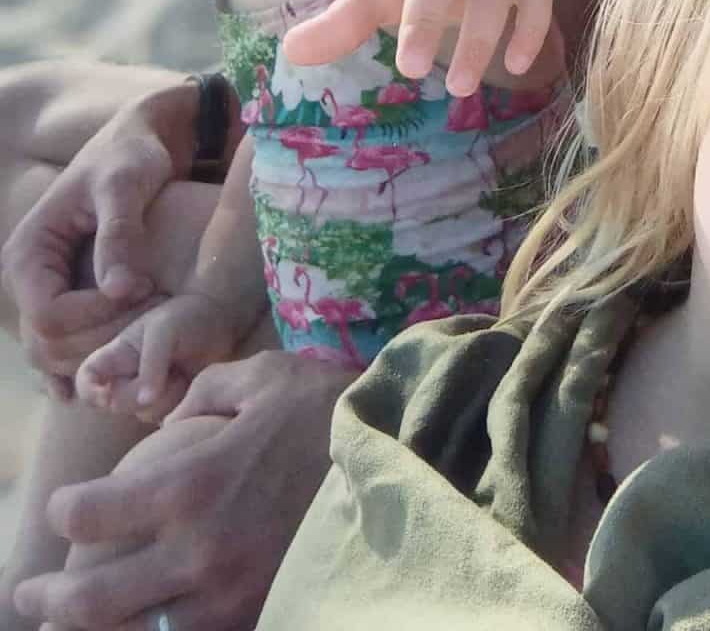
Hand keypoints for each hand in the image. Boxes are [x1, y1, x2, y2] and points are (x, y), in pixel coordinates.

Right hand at [2, 85, 191, 392]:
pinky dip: (97, 357)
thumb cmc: (132, 155)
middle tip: (156, 313)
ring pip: (59, 355)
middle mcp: (27, 281)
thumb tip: (118, 290)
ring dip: (105, 349)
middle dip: (103, 336)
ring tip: (152, 322)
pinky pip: (71, 349)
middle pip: (49, 344)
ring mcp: (45, 295)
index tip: (145, 292)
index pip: (48, 316)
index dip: (96, 317)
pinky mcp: (70, 302)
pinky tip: (130, 355)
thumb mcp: (126, 185)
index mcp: (27, 253)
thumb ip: (120, 234)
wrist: (141, 144)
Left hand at [12, 351, 348, 630]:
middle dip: (49, 598)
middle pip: (91, 600)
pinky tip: (148, 627)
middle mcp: (197, 551)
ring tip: (74, 624)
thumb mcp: (262, 377)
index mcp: (190, 486)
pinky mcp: (255, 614)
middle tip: (31, 593)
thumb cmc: (328, 411)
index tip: (66, 507)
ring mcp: (226, 594)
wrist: (399, 459)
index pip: (90, 514)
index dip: (66, 510)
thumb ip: (202, 393)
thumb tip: (163, 425)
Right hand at [77, 291, 243, 420]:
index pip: (86, 379)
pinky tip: (189, 384)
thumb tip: (145, 402)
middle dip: (141, 393)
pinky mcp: (168, 405)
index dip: (90, 391)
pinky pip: (165, 419)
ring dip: (166, 396)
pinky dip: (179, 405)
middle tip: (169, 370)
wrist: (223, 324)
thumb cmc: (188, 317)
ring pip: (142, 413)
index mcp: (117, 354)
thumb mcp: (166, 331)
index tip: (108, 393)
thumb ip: (151, 363)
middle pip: (115, 403)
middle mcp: (126, 377)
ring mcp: (146, 394)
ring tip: (182, 372)